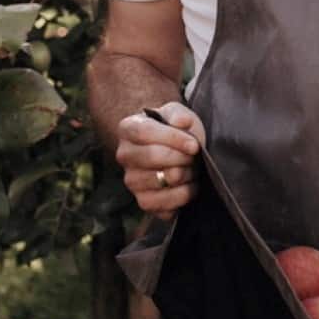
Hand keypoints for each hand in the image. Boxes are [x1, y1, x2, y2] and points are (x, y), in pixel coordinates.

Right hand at [115, 101, 206, 221]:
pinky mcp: (144, 202)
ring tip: (191, 169)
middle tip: (193, 157)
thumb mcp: (179, 114)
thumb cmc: (177, 131)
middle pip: (153, 156)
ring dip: (186, 175)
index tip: (194, 145)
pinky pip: (165, 204)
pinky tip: (188, 185)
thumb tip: (180, 122)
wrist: (182, 154)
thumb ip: (178, 114)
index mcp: (128, 129)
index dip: (173, 138)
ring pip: (163, 179)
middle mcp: (124, 156)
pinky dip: (184, 195)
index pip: (145, 132)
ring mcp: (132, 181)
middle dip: (182, 157)